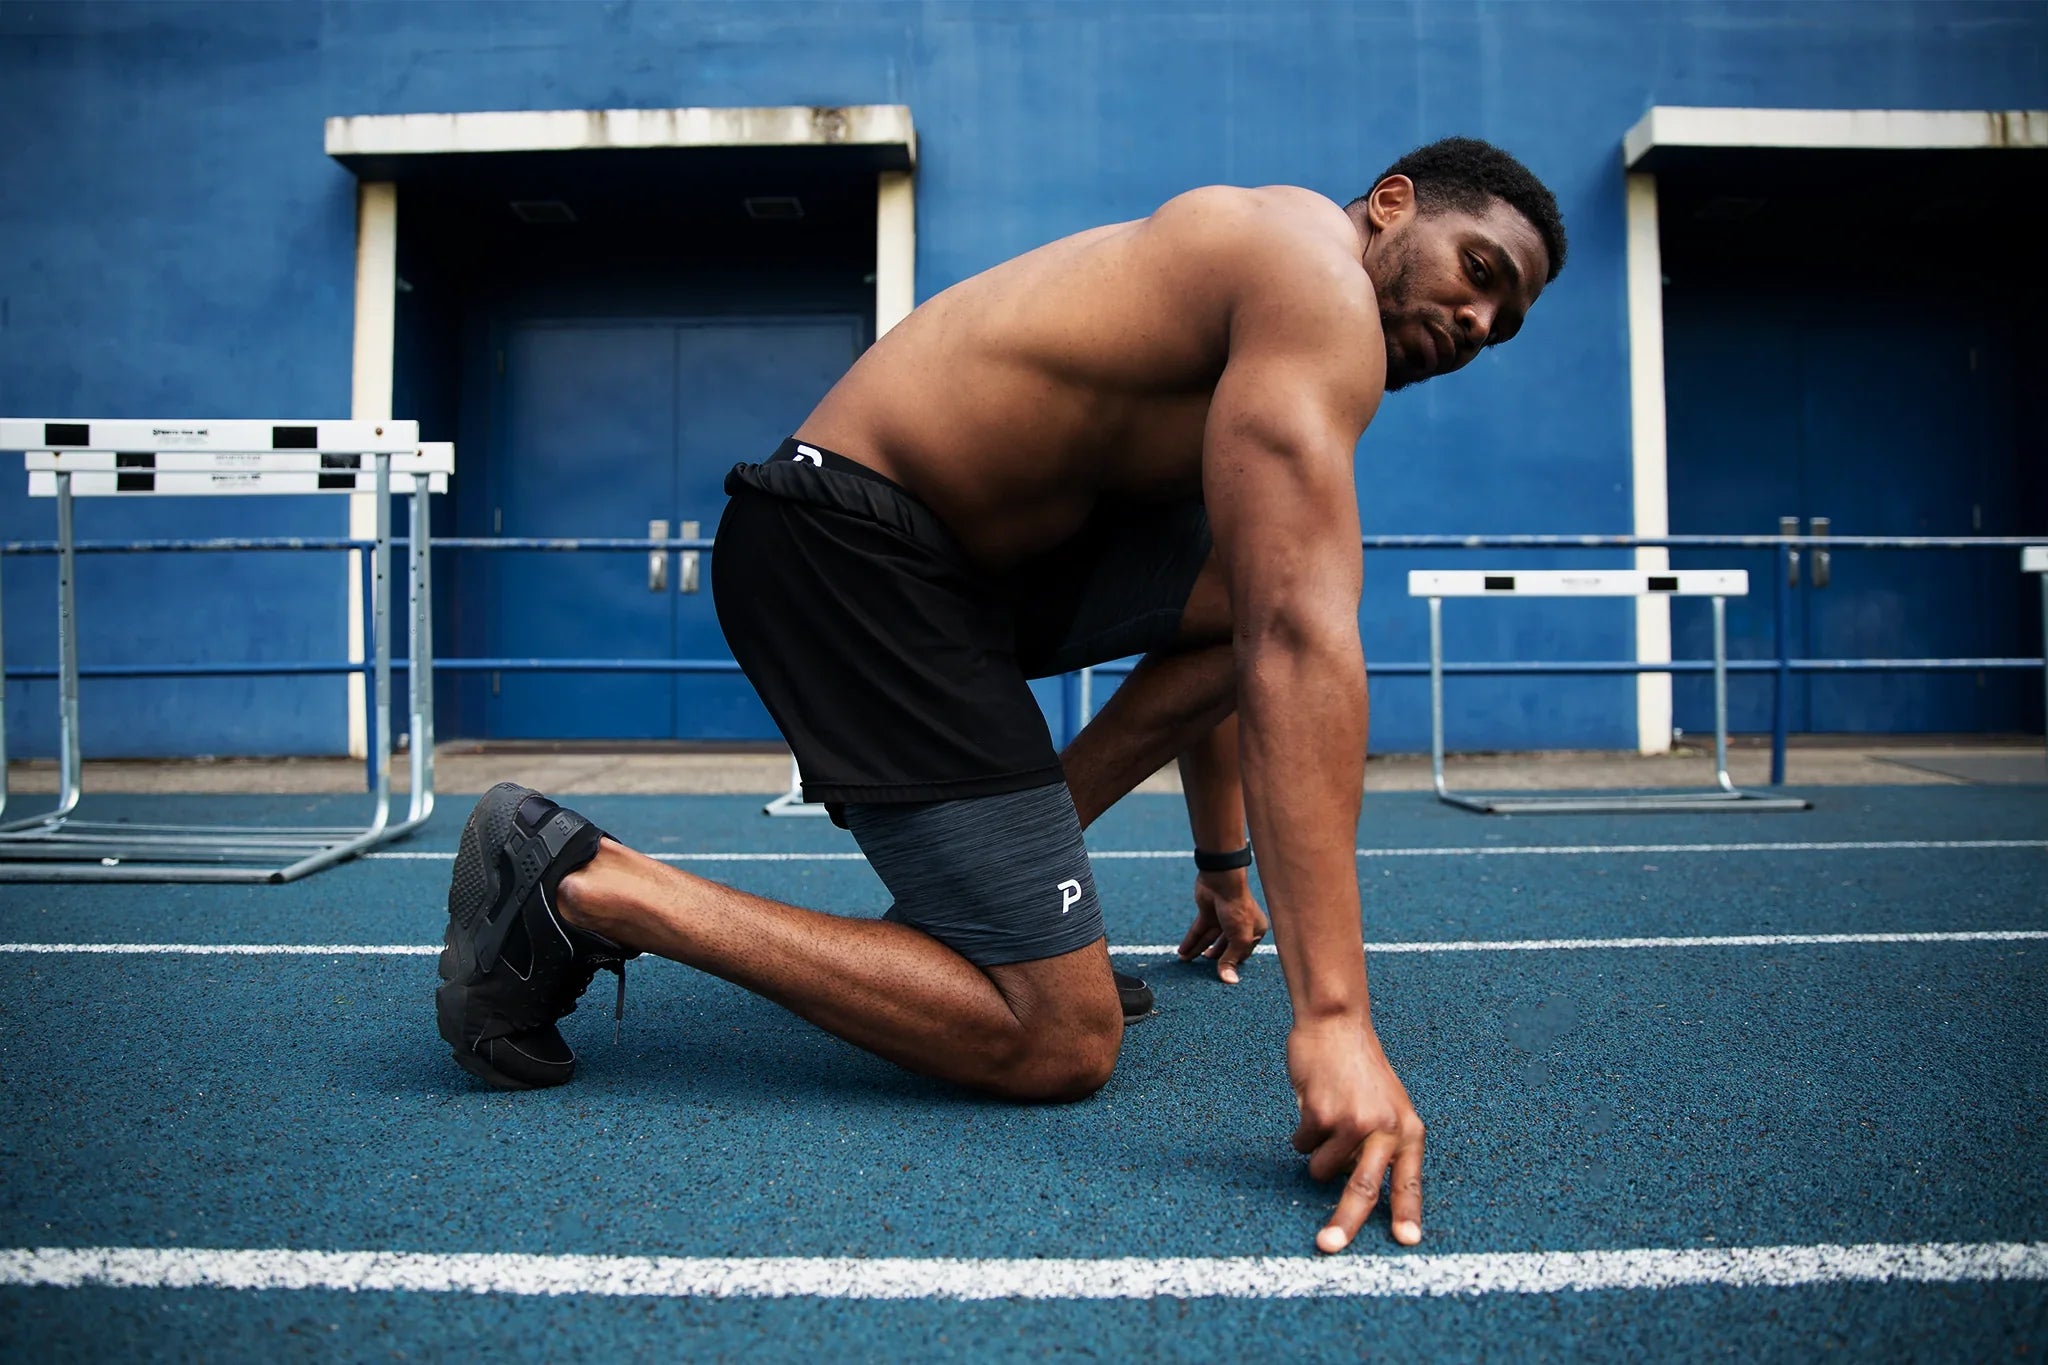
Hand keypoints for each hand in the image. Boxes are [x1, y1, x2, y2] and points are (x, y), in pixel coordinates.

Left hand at [1176, 869, 1269, 983]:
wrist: (1222, 880)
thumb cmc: (1237, 908)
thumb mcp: (1238, 938)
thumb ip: (1231, 959)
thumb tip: (1229, 981)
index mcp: (1254, 930)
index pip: (1242, 953)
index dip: (1232, 964)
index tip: (1221, 976)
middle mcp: (1240, 925)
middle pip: (1225, 947)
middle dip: (1213, 958)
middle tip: (1201, 972)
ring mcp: (1223, 918)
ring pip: (1209, 939)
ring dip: (1197, 950)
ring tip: (1186, 962)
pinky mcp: (1208, 912)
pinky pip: (1198, 931)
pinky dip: (1190, 941)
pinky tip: (1182, 952)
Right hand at [1288, 1018, 1425, 1250]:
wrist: (1336, 1024)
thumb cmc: (1357, 1067)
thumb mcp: (1386, 1106)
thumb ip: (1381, 1144)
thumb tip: (1356, 1187)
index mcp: (1407, 1130)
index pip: (1409, 1181)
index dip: (1407, 1213)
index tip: (1407, 1242)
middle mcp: (1385, 1129)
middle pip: (1365, 1189)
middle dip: (1344, 1222)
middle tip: (1328, 1246)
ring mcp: (1354, 1122)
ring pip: (1323, 1168)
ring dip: (1316, 1151)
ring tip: (1324, 1118)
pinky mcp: (1321, 1114)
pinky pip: (1302, 1145)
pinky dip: (1301, 1133)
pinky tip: (1310, 1103)